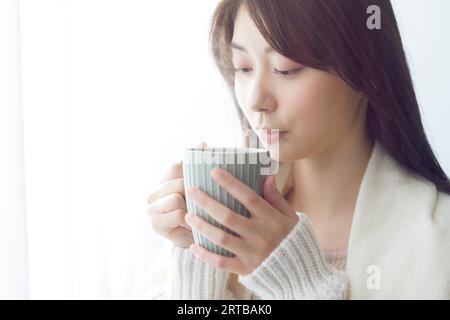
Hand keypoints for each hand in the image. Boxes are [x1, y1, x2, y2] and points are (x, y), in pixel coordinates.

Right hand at [146, 142, 206, 247]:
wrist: (192, 241)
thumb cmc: (196, 211)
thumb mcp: (197, 188)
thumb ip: (196, 166)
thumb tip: (201, 143)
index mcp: (162, 182)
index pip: (175, 167)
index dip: (191, 171)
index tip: (205, 178)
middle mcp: (152, 193)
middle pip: (177, 182)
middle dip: (193, 191)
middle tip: (205, 200)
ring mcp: (151, 209)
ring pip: (177, 198)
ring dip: (191, 207)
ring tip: (198, 214)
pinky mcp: (154, 224)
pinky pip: (177, 214)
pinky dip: (189, 219)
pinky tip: (192, 224)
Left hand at [184, 167, 298, 274]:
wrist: (300, 270)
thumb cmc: (292, 238)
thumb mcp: (290, 216)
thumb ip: (276, 198)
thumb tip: (267, 177)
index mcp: (270, 218)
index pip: (248, 197)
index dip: (230, 183)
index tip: (214, 171)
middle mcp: (260, 234)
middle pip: (228, 216)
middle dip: (206, 202)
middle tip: (190, 191)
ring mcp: (252, 253)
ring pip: (221, 238)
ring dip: (202, 226)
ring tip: (188, 216)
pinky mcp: (246, 268)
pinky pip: (222, 262)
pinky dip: (206, 255)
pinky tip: (193, 246)